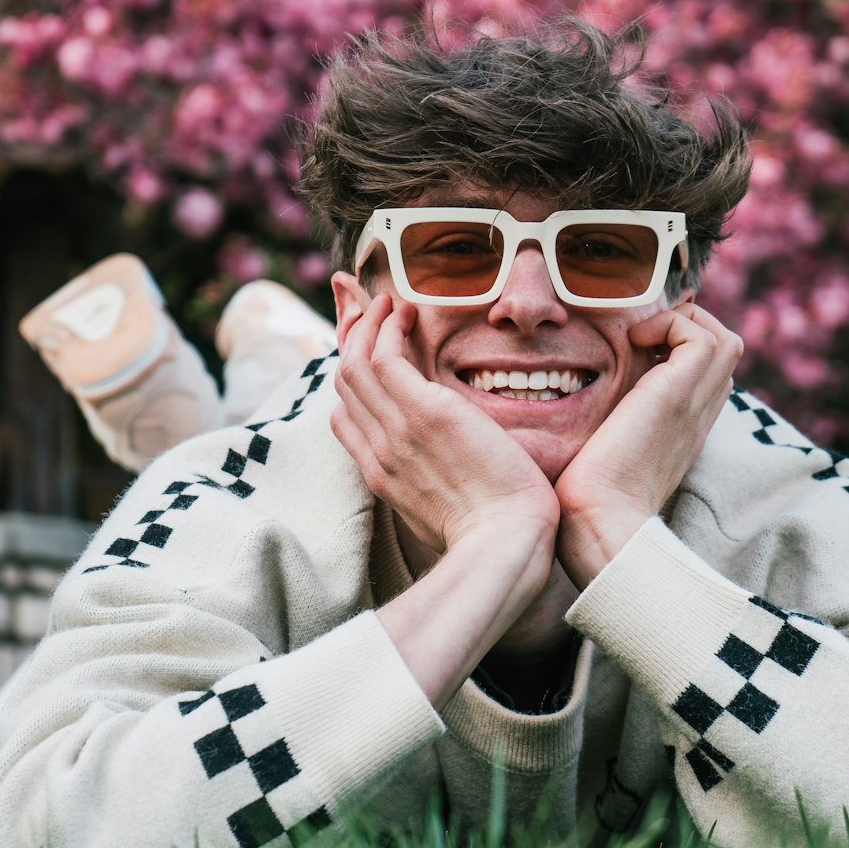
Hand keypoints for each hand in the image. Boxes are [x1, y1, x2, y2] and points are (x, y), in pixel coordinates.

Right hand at [331, 293, 559, 561]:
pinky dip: (388, 327)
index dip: (354, 383)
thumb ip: (434, 486)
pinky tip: (407, 312)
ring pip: (356, 364)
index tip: (376, 357)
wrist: (504, 542)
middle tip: (378, 317)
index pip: (346, 419)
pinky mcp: (423, 413)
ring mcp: (396, 431)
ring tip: (391, 305)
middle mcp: (379, 451)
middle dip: (355, 342)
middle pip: (344, 385)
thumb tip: (446, 476)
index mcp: (383, 476)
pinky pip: (385, 356)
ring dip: (370, 325)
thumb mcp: (447, 513)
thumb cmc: (494, 533)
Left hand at [554, 302, 742, 587]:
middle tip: (641, 334)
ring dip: (682, 322)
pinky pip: (699, 335)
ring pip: (722, 340)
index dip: (679, 351)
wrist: (602, 525)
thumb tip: (564, 421)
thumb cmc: (587, 507)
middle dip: (686, 329)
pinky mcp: (677, 392)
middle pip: (724, 352)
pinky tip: (632, 342)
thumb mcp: (598, 462)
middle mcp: (696, 417)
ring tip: (639, 336)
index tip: (636, 349)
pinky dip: (669, 324)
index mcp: (681, 432)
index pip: (705, 378)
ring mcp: (692, 405)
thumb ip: (599, 437)